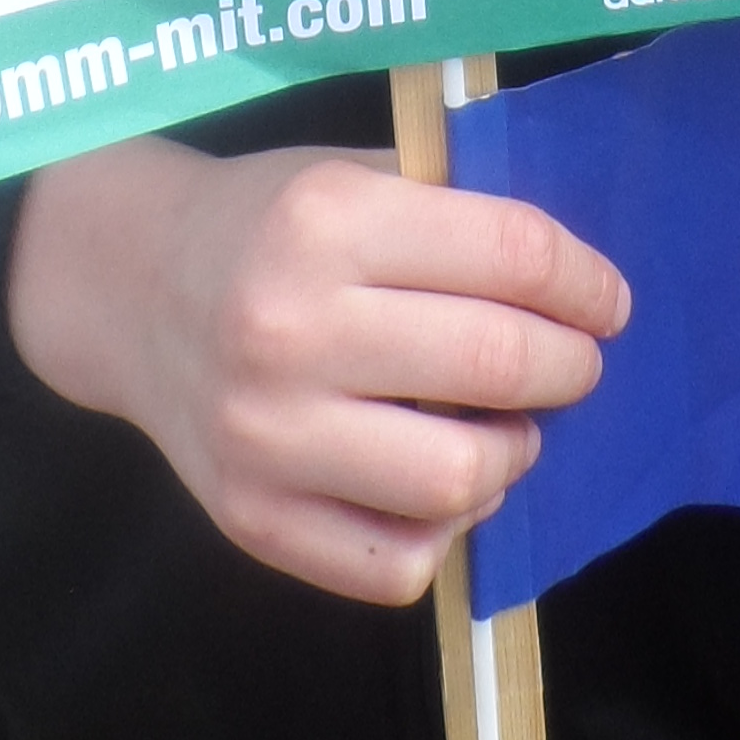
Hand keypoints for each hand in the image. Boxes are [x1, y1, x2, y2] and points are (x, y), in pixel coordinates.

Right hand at [5, 138, 625, 604]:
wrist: (132, 289)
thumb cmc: (270, 223)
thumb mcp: (352, 176)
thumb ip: (456, 218)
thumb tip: (580, 289)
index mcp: (327, 219)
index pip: (512, 254)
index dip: (585, 282)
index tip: (607, 302)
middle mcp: (290, 328)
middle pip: (497, 363)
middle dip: (567, 367)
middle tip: (573, 364)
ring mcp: (266, 435)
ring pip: (459, 478)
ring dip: (512, 453)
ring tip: (505, 427)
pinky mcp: (252, 520)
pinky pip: (397, 563)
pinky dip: (443, 531)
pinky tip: (434, 481)